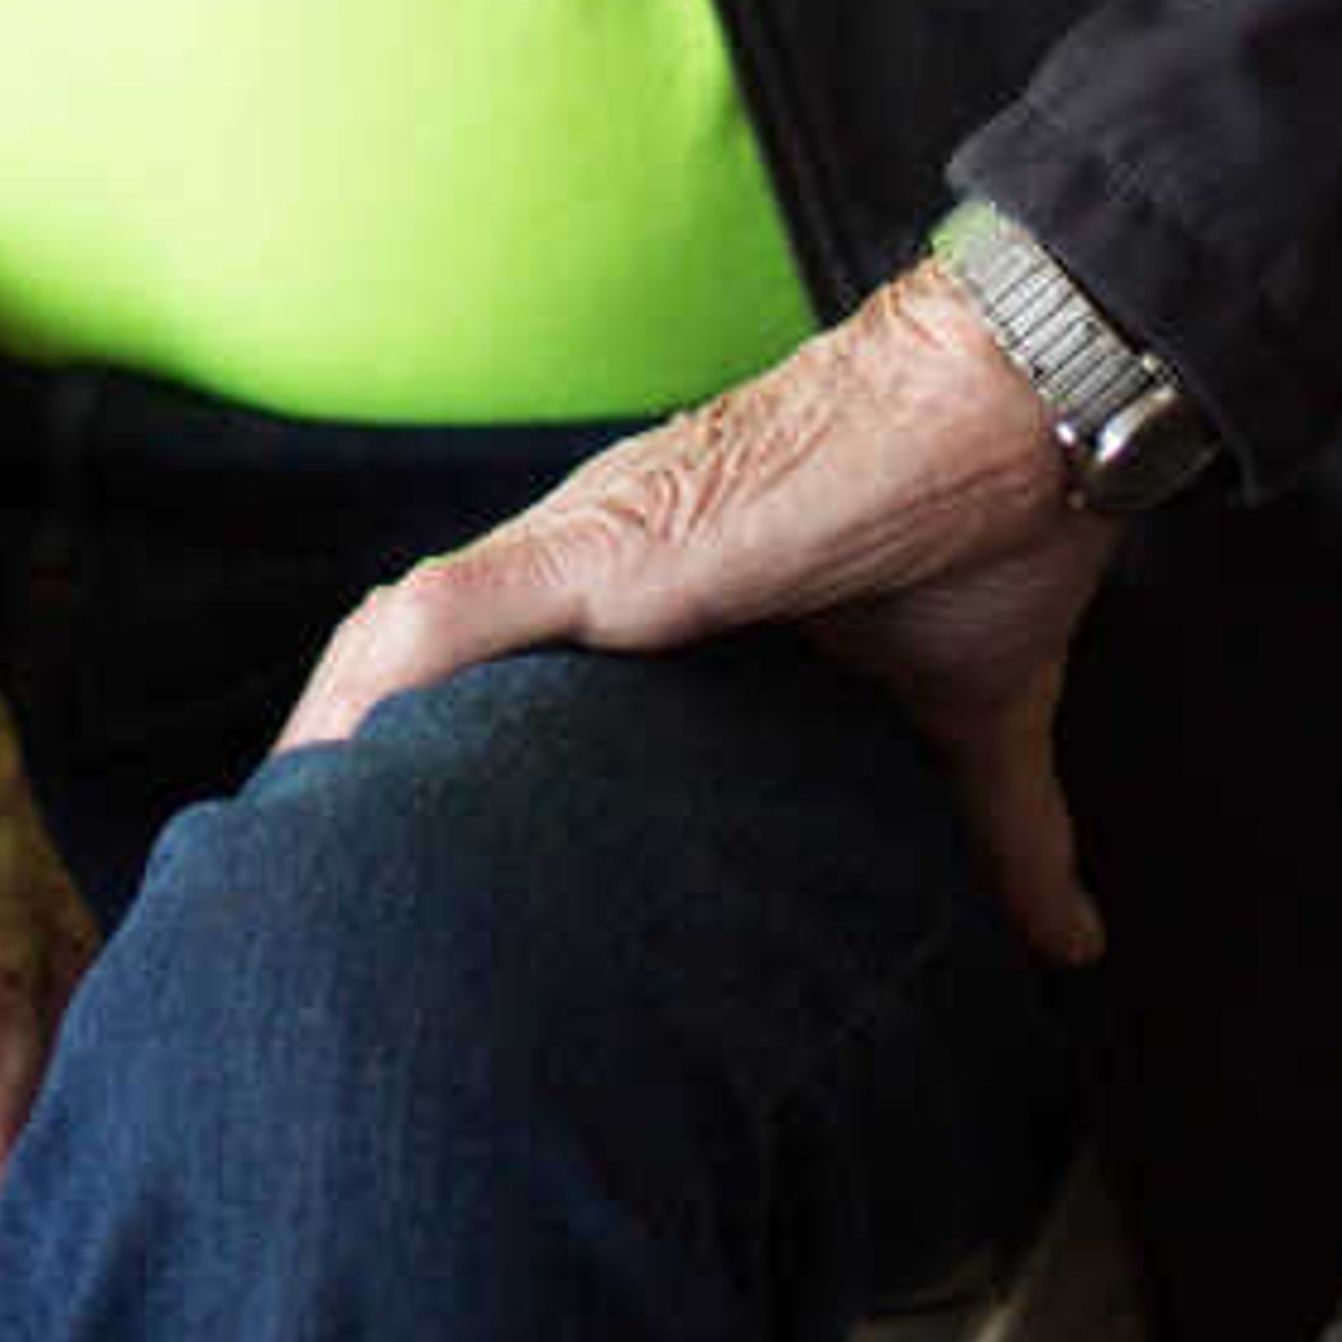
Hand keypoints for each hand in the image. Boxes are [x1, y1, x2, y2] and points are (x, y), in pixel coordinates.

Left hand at [273, 269, 1119, 963]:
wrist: (1020, 401)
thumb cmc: (988, 519)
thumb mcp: (970, 712)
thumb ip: (993, 829)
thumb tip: (1065, 940)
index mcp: (666, 592)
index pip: (512, 678)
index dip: (434, 761)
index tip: (393, 870)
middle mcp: (604, 559)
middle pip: (427, 664)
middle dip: (352, 769)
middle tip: (302, 893)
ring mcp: (595, 545)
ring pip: (408, 641)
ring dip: (333, 738)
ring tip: (275, 860)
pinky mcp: (609, 546)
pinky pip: (446, 616)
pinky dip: (371, 684)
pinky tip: (315, 762)